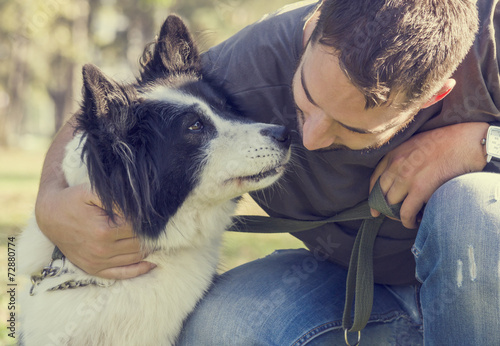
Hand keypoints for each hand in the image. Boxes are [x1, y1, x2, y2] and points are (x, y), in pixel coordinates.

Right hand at [35, 183, 154, 278]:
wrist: (50, 216)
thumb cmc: (74, 199)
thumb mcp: (93, 191)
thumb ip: (117, 198)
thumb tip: (141, 207)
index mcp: (104, 230)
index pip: (140, 228)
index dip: (150, 221)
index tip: (158, 215)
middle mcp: (102, 250)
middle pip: (141, 244)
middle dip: (153, 235)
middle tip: (163, 226)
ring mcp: (98, 262)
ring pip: (136, 258)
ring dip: (150, 249)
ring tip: (159, 239)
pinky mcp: (94, 269)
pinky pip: (123, 274)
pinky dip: (140, 269)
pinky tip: (153, 261)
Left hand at [370, 122, 488, 228]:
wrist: (466, 142)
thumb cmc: (445, 142)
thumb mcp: (415, 144)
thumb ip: (403, 159)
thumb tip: (399, 179)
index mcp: (394, 153)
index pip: (375, 179)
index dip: (373, 195)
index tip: (374, 206)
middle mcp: (396, 165)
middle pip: (381, 193)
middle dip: (384, 207)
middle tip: (391, 216)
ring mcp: (407, 177)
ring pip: (391, 204)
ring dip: (396, 215)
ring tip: (406, 218)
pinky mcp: (421, 188)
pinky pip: (406, 212)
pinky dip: (407, 221)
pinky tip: (413, 223)